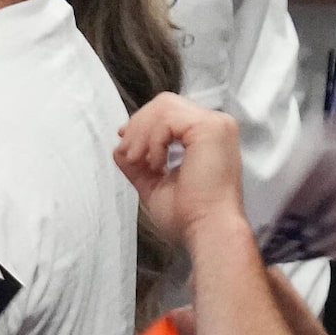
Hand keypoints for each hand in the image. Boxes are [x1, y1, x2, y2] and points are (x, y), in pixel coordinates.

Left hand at [112, 93, 246, 249]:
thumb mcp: (155, 185)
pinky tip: (156, 164)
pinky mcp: (210, 128)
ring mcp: (215, 124)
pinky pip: (168, 119)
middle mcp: (216, 125)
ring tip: (138, 161)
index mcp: (207, 137)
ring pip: (163, 107)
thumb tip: (119, 150)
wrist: (207, 230)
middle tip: (129, 155)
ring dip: (142, 134)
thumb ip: (139, 165)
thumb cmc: (190, 216)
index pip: (170, 112)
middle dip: (138, 125)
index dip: (143, 123)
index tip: (125, 144)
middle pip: (165, 103)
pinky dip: (153, 140)